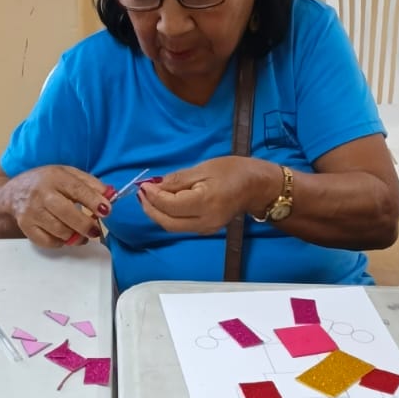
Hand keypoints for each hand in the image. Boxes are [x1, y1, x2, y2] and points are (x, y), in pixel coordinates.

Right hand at [7, 165, 109, 247]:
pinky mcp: (26, 226)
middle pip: (67, 213)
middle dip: (86, 225)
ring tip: (82, 235)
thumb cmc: (46, 182)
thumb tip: (111, 196)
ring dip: (75, 237)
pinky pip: (47, 241)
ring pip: (59, 231)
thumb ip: (90, 184)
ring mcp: (32, 212)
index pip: (77, 189)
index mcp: (55, 177)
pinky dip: (60, 243)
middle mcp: (41, 194)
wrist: (13, 192)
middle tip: (95, 230)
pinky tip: (65, 237)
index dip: (94, 201)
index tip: (107, 211)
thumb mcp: (67, 174)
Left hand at [139, 158, 279, 234]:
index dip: (153, 197)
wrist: (257, 186)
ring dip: (157, 213)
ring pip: (172, 226)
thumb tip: (155, 185)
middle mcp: (204, 221)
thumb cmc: (233, 171)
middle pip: (168, 222)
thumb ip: (178, 179)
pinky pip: (181, 225)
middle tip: (141, 193)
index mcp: (205, 203)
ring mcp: (206, 229)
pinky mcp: (206, 229)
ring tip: (148, 197)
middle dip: (150, 209)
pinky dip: (168, 216)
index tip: (144, 185)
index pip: (170, 205)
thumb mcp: (204, 168)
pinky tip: (163, 203)